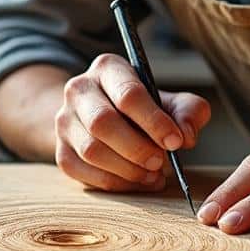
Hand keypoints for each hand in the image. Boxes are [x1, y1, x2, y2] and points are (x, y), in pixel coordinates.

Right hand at [55, 54, 211, 191]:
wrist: (105, 118)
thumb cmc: (144, 109)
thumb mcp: (171, 101)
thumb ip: (189, 111)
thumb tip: (186, 136)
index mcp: (108, 68)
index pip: (128, 94)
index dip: (154, 122)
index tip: (176, 142)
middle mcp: (79, 89)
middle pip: (103, 122)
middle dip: (137, 149)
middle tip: (161, 163)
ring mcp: (64, 121)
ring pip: (91, 150)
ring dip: (127, 169)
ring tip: (152, 175)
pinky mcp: (60, 150)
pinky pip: (83, 172)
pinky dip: (114, 183)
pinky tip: (135, 182)